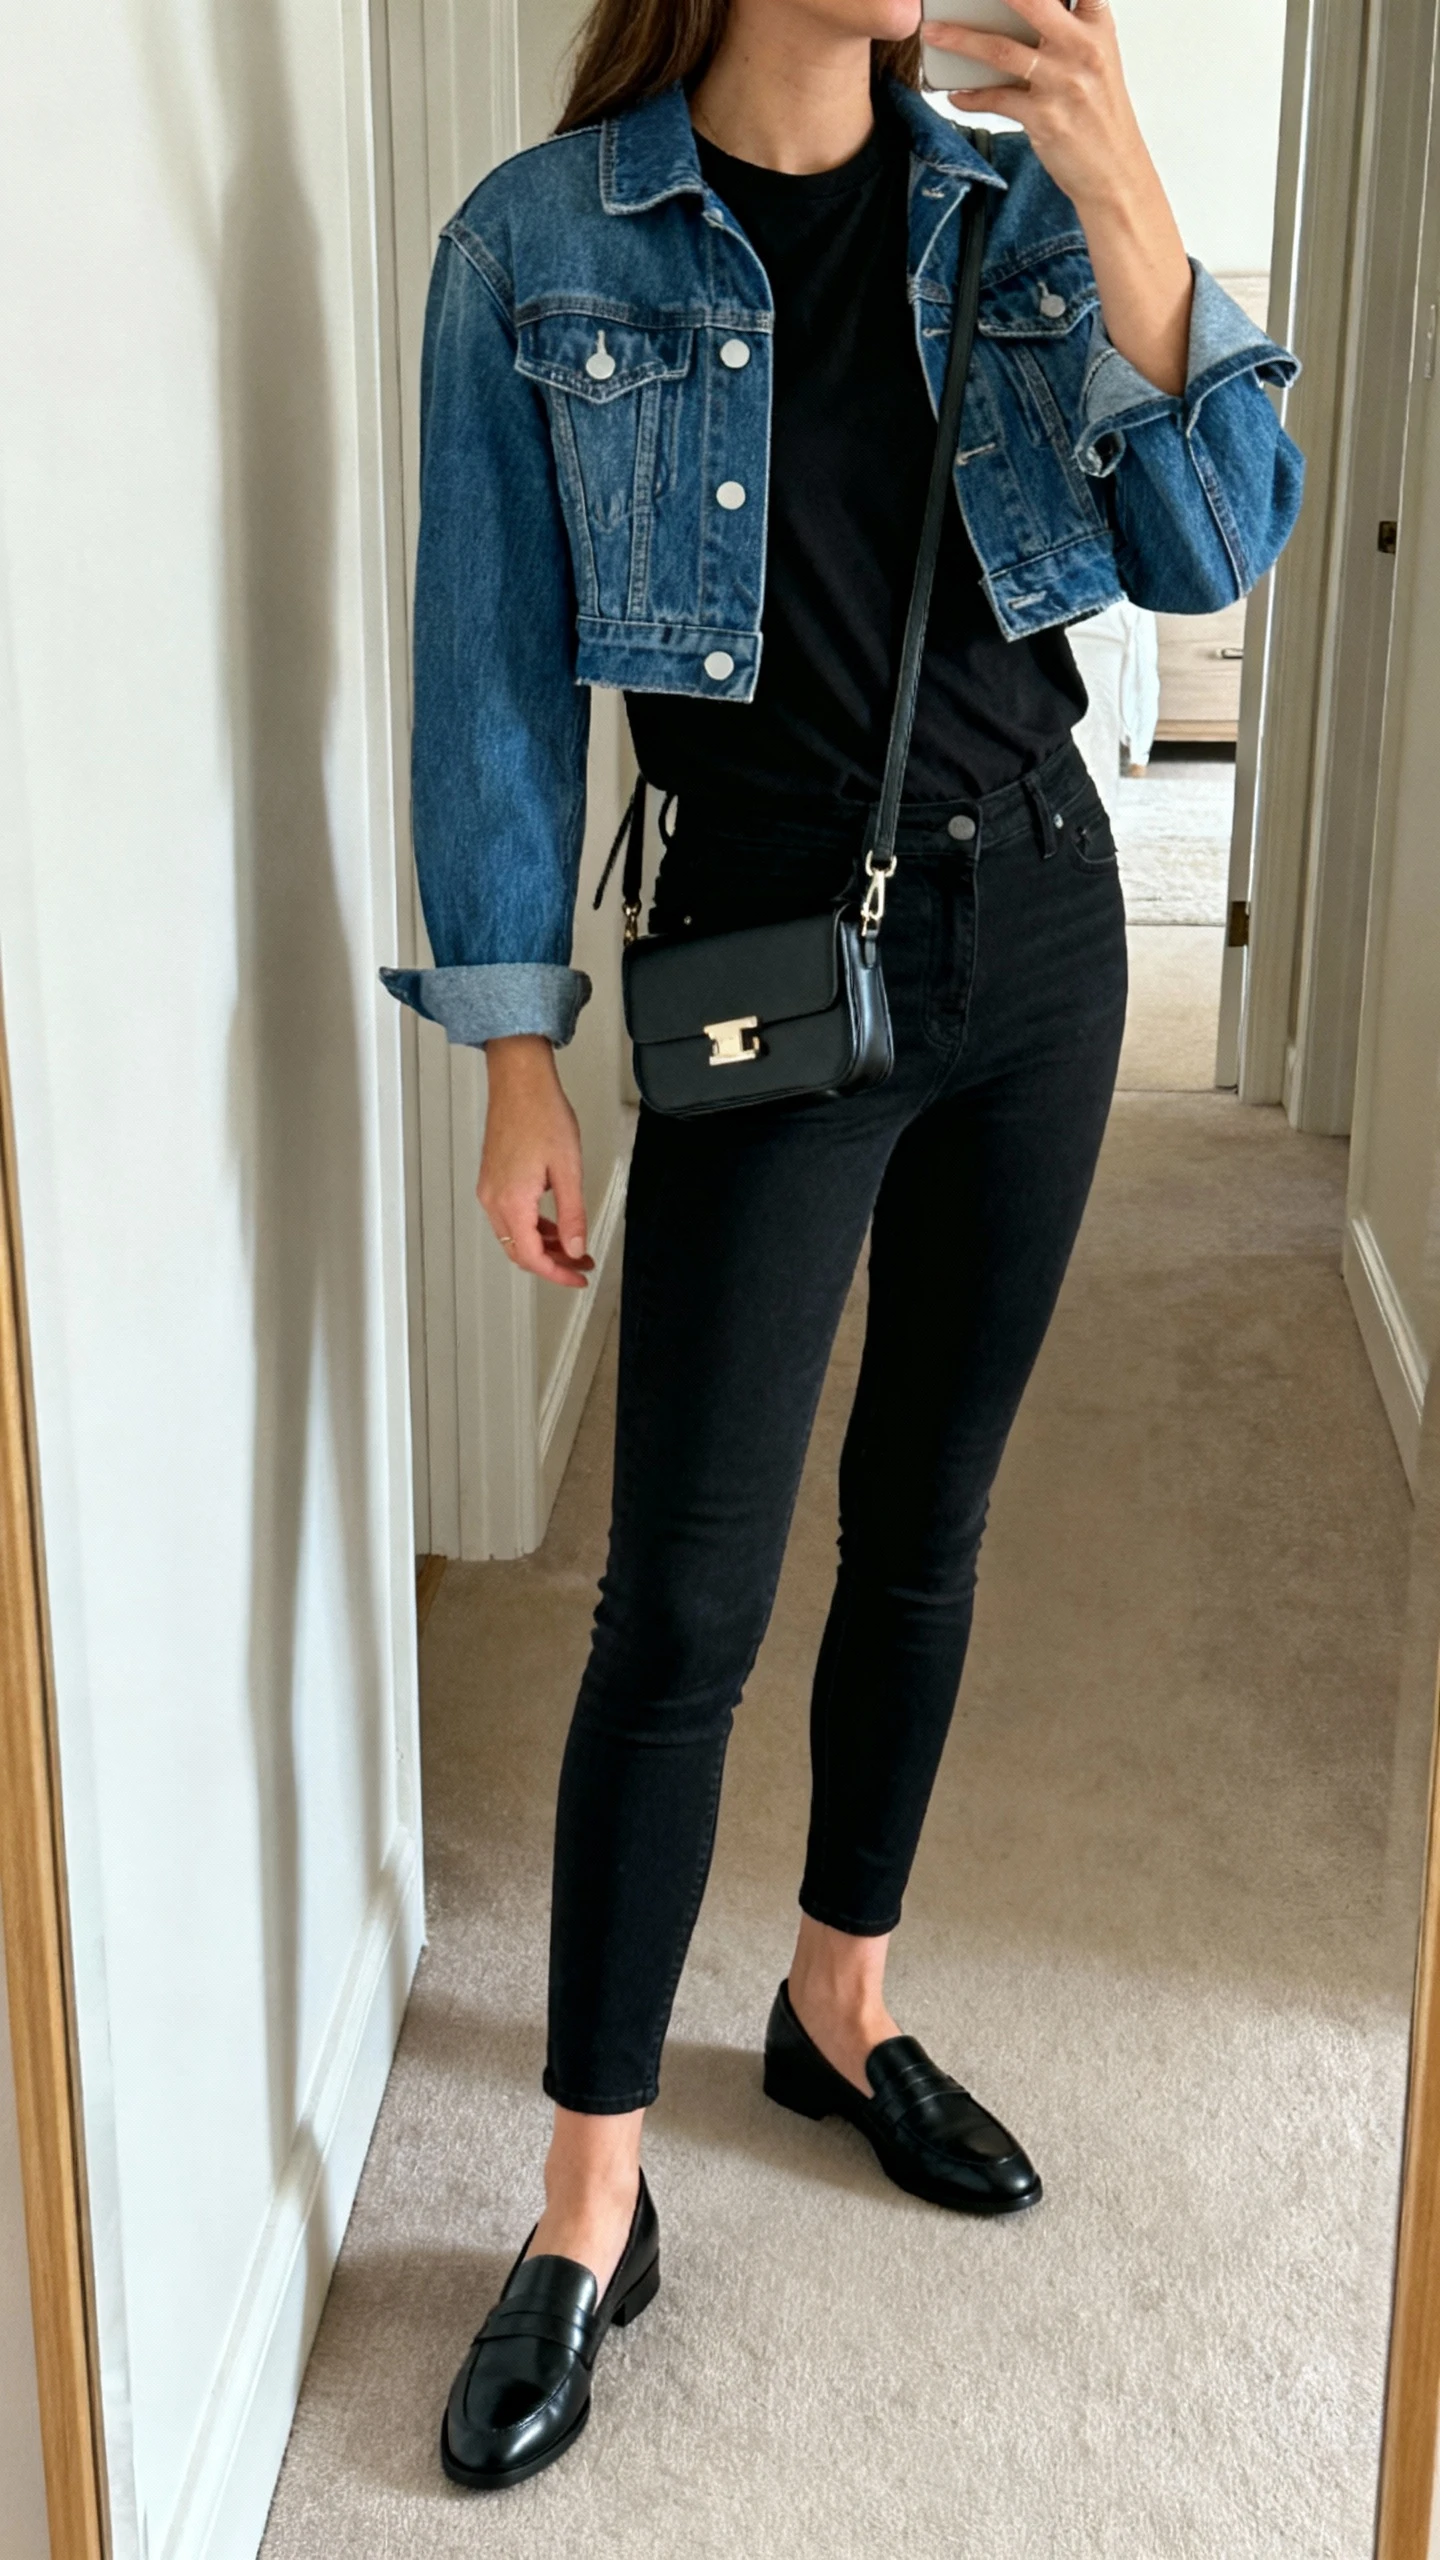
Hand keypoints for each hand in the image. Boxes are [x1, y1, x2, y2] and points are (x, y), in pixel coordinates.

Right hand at [478, 1034, 594, 1288]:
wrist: (519, 1082)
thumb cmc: (542, 1114)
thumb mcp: (568, 1170)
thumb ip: (572, 1216)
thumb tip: (574, 1249)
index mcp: (512, 1201)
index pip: (531, 1257)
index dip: (557, 1274)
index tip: (578, 1277)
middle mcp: (494, 1199)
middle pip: (519, 1251)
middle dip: (552, 1263)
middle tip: (580, 1265)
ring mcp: (490, 1189)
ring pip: (514, 1236)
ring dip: (543, 1246)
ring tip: (573, 1246)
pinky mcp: (493, 1179)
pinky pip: (510, 1217)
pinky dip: (532, 1227)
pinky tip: (555, 1224)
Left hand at [923, 0, 1145, 212]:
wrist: (1114, 172)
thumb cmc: (1099, 113)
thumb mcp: (1097, 58)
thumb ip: (1067, 27)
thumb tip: (1021, 9)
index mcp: (1097, 27)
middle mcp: (1082, 49)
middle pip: (1031, 2)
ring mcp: (1062, 83)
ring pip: (1001, 50)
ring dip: (960, 40)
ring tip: (934, 33)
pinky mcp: (1044, 118)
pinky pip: (996, 99)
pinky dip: (971, 96)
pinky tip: (956, 94)